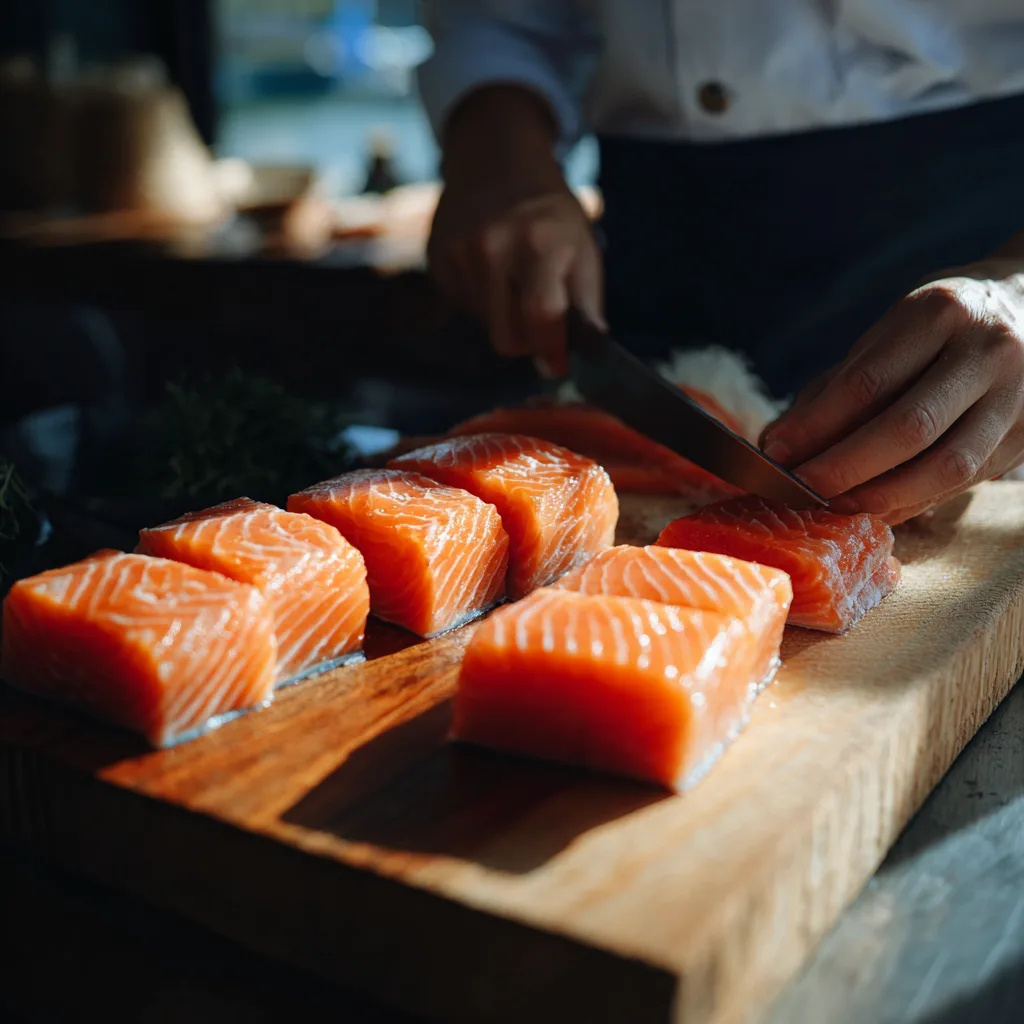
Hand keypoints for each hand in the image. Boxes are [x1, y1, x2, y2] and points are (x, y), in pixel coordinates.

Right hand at [427, 86, 602, 376]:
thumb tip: (580, 356)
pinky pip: (463, 307)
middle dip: (528, 341)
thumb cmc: (551, 214)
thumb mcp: (583, 249)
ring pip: (485, 325)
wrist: (498, 160)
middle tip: (540, 318)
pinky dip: (480, 300)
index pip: (542, 318)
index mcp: (540, 243)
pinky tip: (489, 269)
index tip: (558, 364)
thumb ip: (585, 306)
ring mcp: (460, 252)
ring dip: (503, 315)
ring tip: (512, 277)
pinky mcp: (438, 258)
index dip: (552, 351)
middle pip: (507, 338)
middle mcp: (494, 246)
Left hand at [759, 263, 1023, 523]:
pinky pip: (965, 482)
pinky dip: (914, 501)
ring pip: (946, 466)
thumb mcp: (888, 334)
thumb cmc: (938, 329)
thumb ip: (835, 387)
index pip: (868, 383)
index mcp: (939, 314)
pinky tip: (877, 508)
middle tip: (803, 489)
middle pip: (909, 428)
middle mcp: (986, 352)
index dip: (817, 426)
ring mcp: (1017, 396)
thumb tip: (779, 443)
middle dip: (846, 468)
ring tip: (837, 507)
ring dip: (882, 497)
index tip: (778, 453)